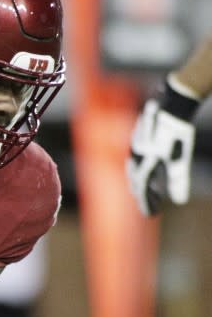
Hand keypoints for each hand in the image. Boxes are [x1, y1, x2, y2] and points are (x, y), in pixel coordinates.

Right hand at [127, 99, 194, 215]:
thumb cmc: (177, 131)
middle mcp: (135, 154)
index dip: (146, 202)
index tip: (151, 214)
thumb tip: (180, 200)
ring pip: (135, 167)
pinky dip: (143, 167)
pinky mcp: (141, 136)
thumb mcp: (180, 157)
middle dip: (142, 194)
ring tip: (149, 189)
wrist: (173, 102)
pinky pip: (138, 156)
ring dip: (141, 181)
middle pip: (135, 179)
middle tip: (149, 205)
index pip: (142, 187)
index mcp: (143, 161)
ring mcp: (137, 144)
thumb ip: (178, 179)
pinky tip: (150, 167)